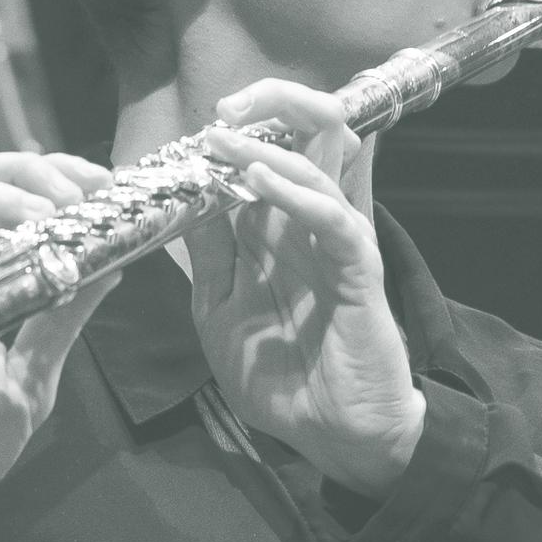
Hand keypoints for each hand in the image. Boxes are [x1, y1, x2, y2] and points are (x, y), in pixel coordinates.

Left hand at [187, 80, 423, 496]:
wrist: (334, 438)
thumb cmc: (283, 379)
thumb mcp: (221, 313)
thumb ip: (208, 257)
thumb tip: (182, 202)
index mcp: (279, 230)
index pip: (268, 152)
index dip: (236, 128)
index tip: (194, 129)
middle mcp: (310, 223)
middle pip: (311, 132)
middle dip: (271, 103)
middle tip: (224, 111)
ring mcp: (337, 242)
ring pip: (327, 158)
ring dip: (273, 141)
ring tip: (225, 140)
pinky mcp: (359, 270)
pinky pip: (335, 216)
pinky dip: (298, 192)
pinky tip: (260, 181)